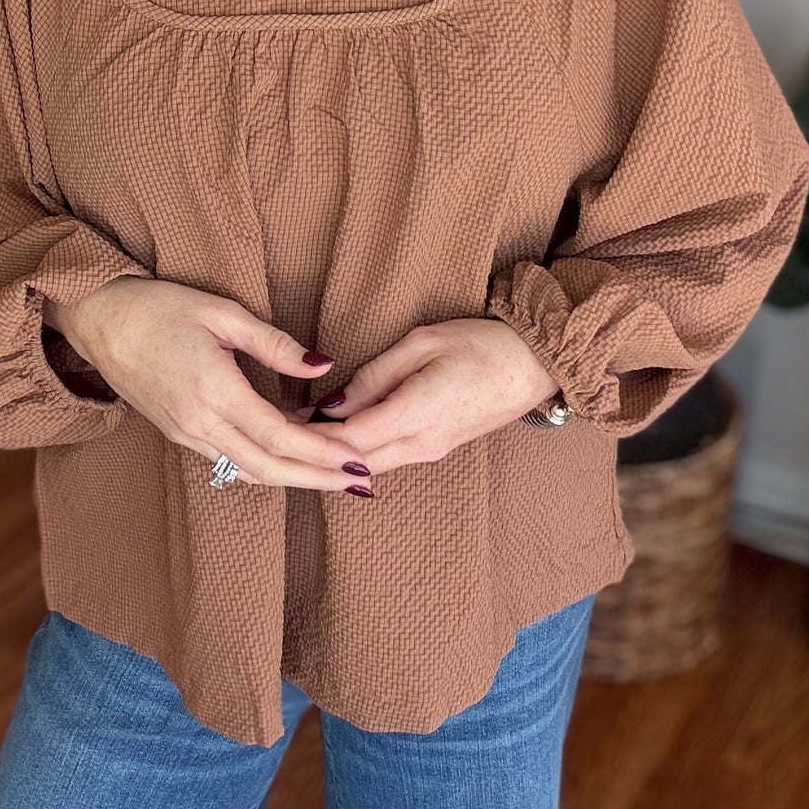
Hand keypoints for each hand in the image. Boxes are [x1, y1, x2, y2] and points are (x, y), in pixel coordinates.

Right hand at [53, 277, 376, 492]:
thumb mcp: (221, 313)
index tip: (357, 458)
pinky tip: (291, 457)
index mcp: (214, 391)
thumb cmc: (159, 308)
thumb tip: (323, 365)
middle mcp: (199, 423)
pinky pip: (230, 462)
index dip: (322, 452)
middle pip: (269, 468)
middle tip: (361, 481)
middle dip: (318, 478)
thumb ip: (274, 344)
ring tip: (335, 476)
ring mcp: (186, 434)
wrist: (99, 321)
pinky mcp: (179, 434)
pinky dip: (267, 466)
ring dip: (295, 478)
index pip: (279, 436)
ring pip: (249, 472)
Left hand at [291, 318, 558, 473]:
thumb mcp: (424, 343)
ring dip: (332, 457)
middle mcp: (422, 443)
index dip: (310, 435)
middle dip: (313, 454)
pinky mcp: (436, 450)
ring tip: (293, 440)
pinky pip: (387, 459)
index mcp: (418, 412)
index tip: (275, 423)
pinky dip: (355, 454)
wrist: (535, 367)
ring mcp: (430, 451)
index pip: (349, 437)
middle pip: (353, 461)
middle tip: (273, 439)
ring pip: (368, 465)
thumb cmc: (481, 344)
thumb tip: (334, 402)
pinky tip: (333, 441)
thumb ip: (375, 374)